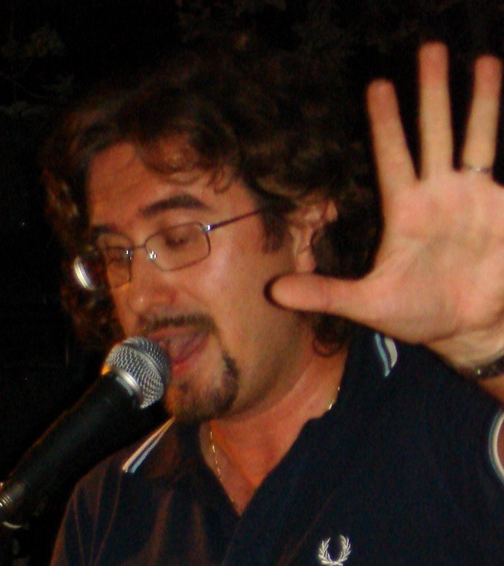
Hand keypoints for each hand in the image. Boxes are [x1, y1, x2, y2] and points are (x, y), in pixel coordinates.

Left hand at [271, 46, 503, 369]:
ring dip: (479, 100)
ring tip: (481, 60)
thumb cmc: (419, 315)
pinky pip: (499, 160)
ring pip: (473, 136)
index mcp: (405, 211)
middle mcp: (437, 193)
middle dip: (431, 92)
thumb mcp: (367, 306)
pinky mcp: (498, 204)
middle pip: (433, 132)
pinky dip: (500, 129)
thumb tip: (274, 292)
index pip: (392, 156)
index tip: (378, 85)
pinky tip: (500, 94)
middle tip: (429, 48)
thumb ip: (325, 294)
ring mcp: (471, 195)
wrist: (470, 328)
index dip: (386, 122)